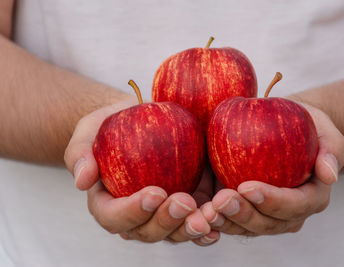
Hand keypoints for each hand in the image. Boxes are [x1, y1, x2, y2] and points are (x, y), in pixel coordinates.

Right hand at [64, 99, 217, 245]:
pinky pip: (196, 221)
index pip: (114, 217)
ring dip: (190, 228)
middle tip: (183, 202)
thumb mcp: (90, 129)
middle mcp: (136, 215)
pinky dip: (208, 225)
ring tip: (208, 216)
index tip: (154, 193)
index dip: (132, 212)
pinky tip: (219, 219)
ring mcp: (163, 213)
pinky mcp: (187, 204)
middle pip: (147, 232)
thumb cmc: (113, 124)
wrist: (142, 118)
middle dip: (166, 222)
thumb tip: (82, 181)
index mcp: (108, 202)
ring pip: (174, 233)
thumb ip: (81, 152)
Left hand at [201, 102, 343, 235]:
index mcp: (312, 197)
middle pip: (268, 223)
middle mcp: (289, 213)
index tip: (247, 187)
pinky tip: (198, 212)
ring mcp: (265, 215)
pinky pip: (230, 221)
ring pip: (246, 227)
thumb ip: (332, 149)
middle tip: (221, 200)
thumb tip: (330, 174)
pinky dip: (214, 220)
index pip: (295, 205)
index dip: (272, 200)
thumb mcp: (324, 129)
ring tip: (206, 210)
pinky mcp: (244, 209)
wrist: (282, 129)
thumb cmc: (304, 126)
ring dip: (225, 222)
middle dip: (244, 214)